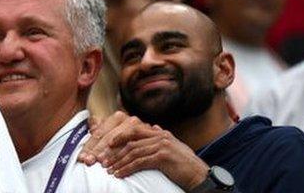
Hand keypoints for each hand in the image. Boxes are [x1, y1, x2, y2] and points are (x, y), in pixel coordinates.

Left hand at [78, 112, 207, 189]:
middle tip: (102, 160)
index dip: (118, 136)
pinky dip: (127, 168)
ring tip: (108, 170)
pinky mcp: (162, 157)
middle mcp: (160, 135)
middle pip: (130, 140)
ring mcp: (161, 145)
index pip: (133, 129)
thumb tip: (153, 126)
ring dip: (118, 162)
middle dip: (114, 150)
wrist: (201, 176)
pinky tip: (120, 174)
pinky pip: (139, 162)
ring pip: (132, 152)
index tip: (106, 144)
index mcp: (159, 133)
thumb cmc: (185, 164)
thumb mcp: (173, 146)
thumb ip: (160, 137)